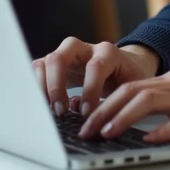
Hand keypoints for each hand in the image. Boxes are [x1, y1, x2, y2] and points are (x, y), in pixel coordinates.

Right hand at [32, 38, 159, 117]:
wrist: (123, 65)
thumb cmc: (128, 77)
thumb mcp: (133, 86)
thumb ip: (123, 99)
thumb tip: (107, 120)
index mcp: (107, 52)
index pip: (95, 66)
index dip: (90, 89)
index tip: (88, 113)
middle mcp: (83, 49)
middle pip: (60, 57)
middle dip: (56, 85)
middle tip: (61, 111)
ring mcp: (65, 54)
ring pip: (44, 62)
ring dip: (42, 88)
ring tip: (50, 111)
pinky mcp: (54, 64)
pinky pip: (37, 70)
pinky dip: (36, 88)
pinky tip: (43, 107)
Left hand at [78, 69, 169, 143]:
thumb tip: (144, 122)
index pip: (131, 86)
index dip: (105, 101)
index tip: (87, 118)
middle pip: (132, 91)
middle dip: (103, 110)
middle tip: (85, 129)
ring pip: (150, 100)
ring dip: (123, 118)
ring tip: (106, 133)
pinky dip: (162, 130)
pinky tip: (149, 139)